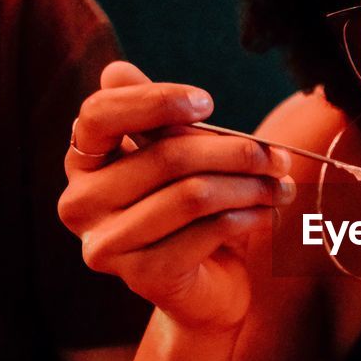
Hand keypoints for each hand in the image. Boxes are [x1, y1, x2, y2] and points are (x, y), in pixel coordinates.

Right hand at [58, 61, 294, 330]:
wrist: (205, 290)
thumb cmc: (192, 213)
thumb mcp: (180, 158)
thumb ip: (157, 120)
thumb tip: (116, 70)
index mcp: (82, 163)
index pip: (99, 115)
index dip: (155, 101)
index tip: (208, 102)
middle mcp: (80, 203)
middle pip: (166, 156)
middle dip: (234, 151)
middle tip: (278, 156)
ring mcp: (106, 244)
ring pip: (193, 194)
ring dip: (250, 185)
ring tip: (281, 185)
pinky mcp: (142, 275)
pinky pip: (209, 230)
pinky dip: (248, 216)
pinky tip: (266, 212)